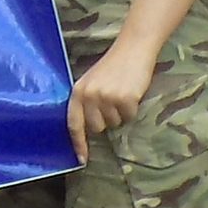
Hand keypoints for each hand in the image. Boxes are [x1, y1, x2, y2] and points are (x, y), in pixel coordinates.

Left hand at [66, 38, 159, 162]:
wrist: (133, 48)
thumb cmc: (113, 66)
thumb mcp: (92, 82)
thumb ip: (86, 102)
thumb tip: (88, 130)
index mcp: (78, 92)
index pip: (74, 124)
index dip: (78, 144)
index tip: (81, 159)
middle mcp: (90, 96)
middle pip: (97, 127)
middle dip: (106, 119)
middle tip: (113, 100)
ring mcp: (106, 98)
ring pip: (114, 123)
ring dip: (120, 113)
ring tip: (122, 92)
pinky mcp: (124, 99)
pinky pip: (129, 116)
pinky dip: (132, 108)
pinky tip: (131, 92)